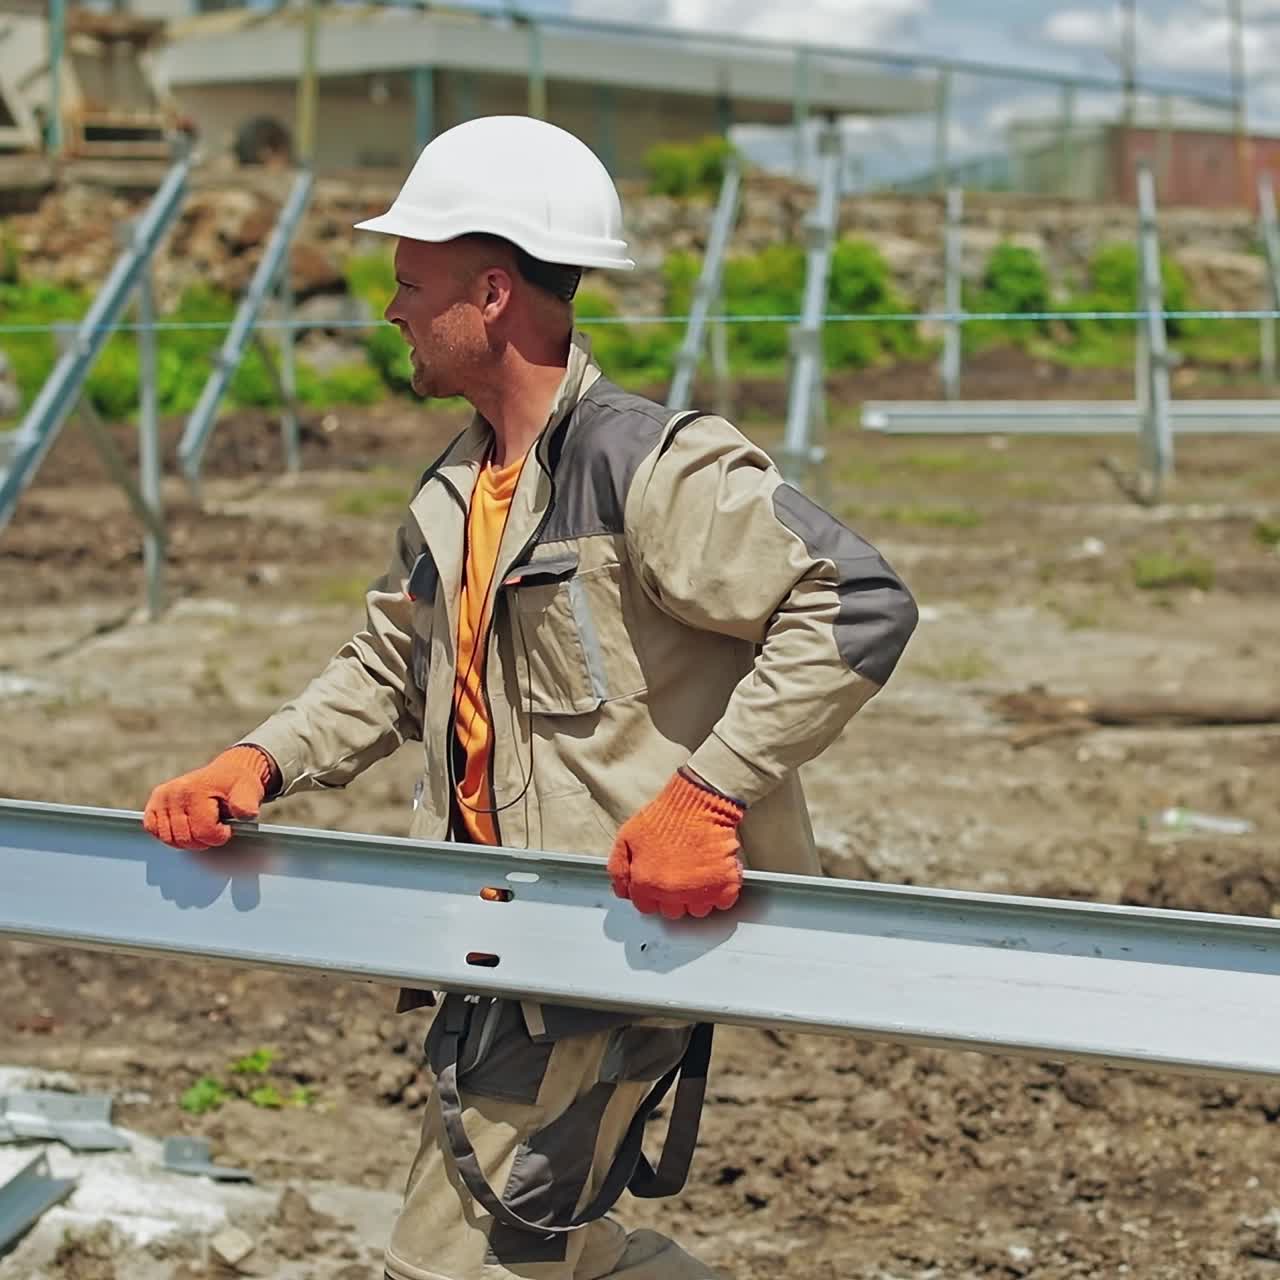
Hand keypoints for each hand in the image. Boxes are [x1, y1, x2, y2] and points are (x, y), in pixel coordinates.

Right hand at [142, 746, 275, 851]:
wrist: (227, 773)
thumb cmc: (237, 784)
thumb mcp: (248, 791)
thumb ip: (246, 804)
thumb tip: (246, 813)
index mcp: (195, 790)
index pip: (204, 831)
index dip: (220, 835)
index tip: (227, 826)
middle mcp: (174, 792)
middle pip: (185, 838)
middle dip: (205, 839)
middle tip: (214, 826)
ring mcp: (162, 797)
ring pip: (169, 838)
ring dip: (188, 839)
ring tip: (201, 826)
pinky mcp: (154, 802)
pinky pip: (153, 829)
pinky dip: (168, 834)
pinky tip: (184, 827)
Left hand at [607, 770, 744, 919]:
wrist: (698, 800)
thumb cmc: (665, 815)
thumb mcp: (627, 837)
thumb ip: (619, 868)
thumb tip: (622, 891)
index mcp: (645, 883)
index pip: (646, 907)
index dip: (652, 893)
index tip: (659, 882)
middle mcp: (672, 892)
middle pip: (672, 912)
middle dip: (673, 897)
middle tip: (679, 874)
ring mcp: (699, 891)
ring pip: (697, 910)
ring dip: (698, 896)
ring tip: (698, 872)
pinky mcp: (724, 884)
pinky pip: (723, 903)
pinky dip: (722, 892)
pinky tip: (715, 873)